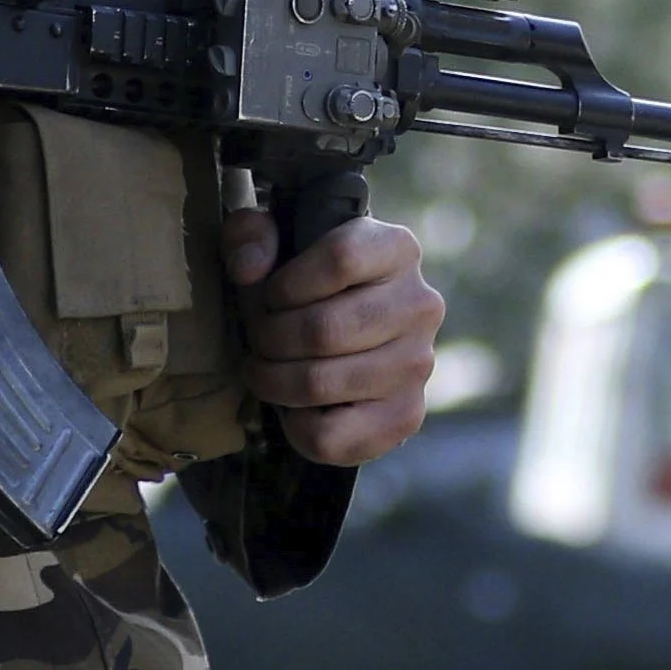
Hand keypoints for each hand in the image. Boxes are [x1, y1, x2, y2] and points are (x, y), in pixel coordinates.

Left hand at [227, 208, 441, 466]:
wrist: (349, 337)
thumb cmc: (305, 284)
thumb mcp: (274, 241)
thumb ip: (250, 234)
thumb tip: (248, 268)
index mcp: (397, 249)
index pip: (340, 260)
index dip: (286, 283)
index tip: (271, 296)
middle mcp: (421, 304)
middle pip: (323, 329)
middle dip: (269, 339)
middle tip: (259, 341)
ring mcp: (419, 364)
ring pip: (320, 383)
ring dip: (273, 382)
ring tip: (267, 370)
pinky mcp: (406, 415)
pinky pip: (330, 435)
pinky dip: (294, 425)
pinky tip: (297, 404)